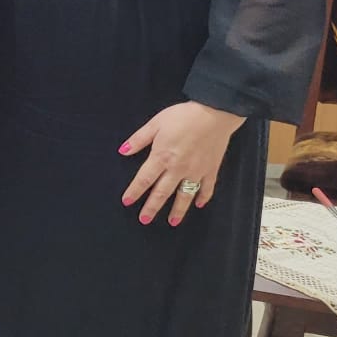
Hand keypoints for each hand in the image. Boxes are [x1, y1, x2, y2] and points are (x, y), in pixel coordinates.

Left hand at [119, 100, 241, 226]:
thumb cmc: (182, 116)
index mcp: (162, 157)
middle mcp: (178, 168)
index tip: (126, 202)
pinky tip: (198, 205)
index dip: (134, 192)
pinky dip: (203, 197)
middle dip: (152, 207)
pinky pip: (207, 188)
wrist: (214, 113)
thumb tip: (122, 151)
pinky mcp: (211, 170)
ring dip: (178, 210)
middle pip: (162, 192)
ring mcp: (196, 171)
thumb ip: (139, 139)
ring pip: (185, 195)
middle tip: (144, 220)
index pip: (144, 179)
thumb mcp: (155, 123)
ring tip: (172, 222)